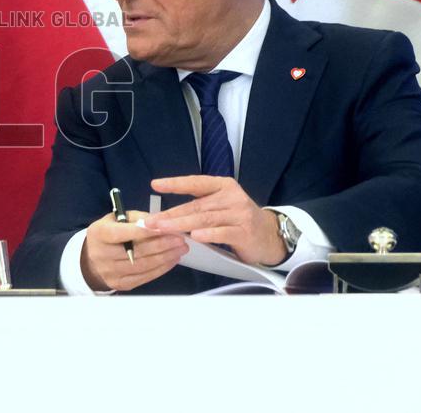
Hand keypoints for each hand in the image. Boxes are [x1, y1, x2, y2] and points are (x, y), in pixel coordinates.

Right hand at [81, 211, 188, 291]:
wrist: (92, 259)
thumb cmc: (108, 234)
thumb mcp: (116, 219)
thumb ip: (137, 218)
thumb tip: (160, 222)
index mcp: (99, 234)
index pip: (123, 233)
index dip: (145, 231)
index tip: (166, 227)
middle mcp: (102, 255)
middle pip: (136, 251)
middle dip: (162, 245)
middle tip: (180, 239)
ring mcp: (111, 272)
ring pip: (143, 266)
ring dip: (165, 257)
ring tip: (180, 249)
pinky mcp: (121, 284)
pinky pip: (145, 277)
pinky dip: (161, 268)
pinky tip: (172, 260)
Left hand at [143, 176, 286, 265]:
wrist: (269, 236)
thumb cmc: (238, 219)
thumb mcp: (220, 205)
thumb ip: (198, 206)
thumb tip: (164, 215)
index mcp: (223, 186)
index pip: (196, 183)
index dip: (175, 183)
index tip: (155, 184)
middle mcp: (231, 197)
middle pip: (196, 205)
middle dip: (171, 214)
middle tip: (151, 221)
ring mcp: (239, 214)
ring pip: (205, 219)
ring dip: (181, 225)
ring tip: (163, 229)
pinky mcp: (244, 233)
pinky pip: (223, 233)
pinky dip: (208, 235)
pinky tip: (194, 237)